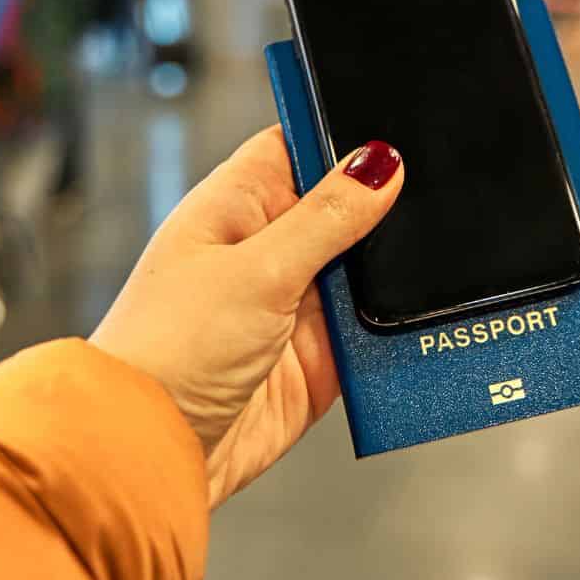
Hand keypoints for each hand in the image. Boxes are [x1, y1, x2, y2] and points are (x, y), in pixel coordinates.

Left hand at [90, 126, 403, 505]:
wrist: (153, 452)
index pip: (297, 144)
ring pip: (365, 272)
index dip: (341, 132)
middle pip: (344, 208)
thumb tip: (379, 162)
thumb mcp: (258, 270)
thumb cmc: (166, 352)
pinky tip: (413, 321)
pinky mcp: (316, 359)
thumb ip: (327, 217)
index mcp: (236, 206)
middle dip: (382, 209)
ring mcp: (292, 305)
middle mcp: (266, 250)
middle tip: (426, 204)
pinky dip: (392, 330)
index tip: (395, 127)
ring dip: (390, 275)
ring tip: (415, 270)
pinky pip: (371, 334)